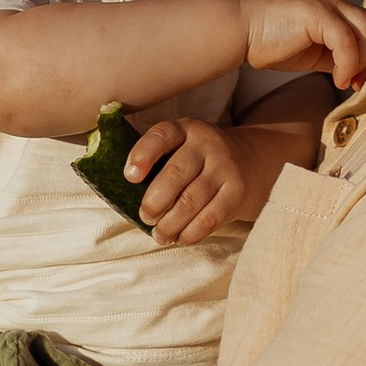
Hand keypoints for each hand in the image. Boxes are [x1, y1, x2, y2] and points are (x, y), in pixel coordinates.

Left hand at [121, 111, 286, 243]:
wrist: (248, 162)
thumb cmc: (196, 161)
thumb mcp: (178, 147)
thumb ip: (153, 161)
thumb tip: (117, 192)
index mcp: (184, 129)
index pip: (161, 136)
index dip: (142, 156)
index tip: (129, 177)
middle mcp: (207, 144)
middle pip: (175, 174)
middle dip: (154, 202)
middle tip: (145, 216)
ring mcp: (225, 166)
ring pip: (192, 200)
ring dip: (171, 223)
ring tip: (159, 234)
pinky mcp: (237, 191)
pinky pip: (211, 217)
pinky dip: (191, 232)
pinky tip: (180, 237)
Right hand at [241, 0, 365, 86]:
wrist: (240, 32)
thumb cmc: (272, 44)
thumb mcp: (313, 50)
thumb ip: (337, 55)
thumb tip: (359, 73)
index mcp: (334, 7)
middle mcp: (334, 0)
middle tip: (359, 85)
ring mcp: (326, 3)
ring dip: (363, 64)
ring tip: (346, 83)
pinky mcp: (316, 12)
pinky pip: (347, 41)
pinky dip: (348, 65)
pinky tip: (336, 80)